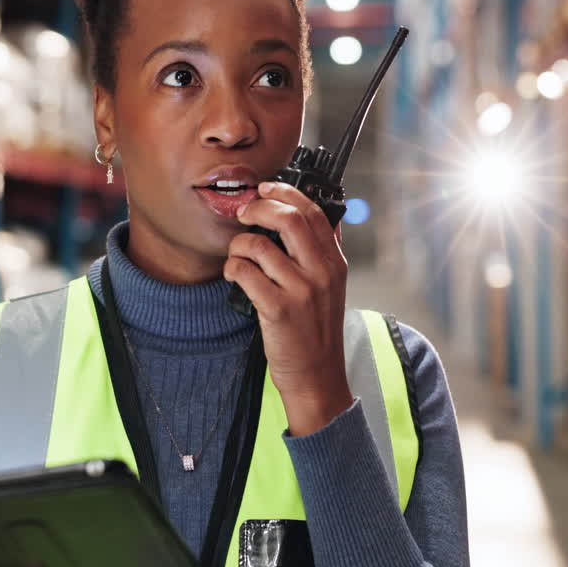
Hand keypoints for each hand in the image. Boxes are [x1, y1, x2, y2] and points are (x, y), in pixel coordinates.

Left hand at [225, 181, 353, 436]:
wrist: (318, 377)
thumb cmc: (316, 331)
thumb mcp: (332, 288)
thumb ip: (323, 253)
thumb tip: (314, 216)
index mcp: (335, 263)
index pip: (313, 212)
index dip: (284, 193)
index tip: (264, 190)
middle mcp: (322, 273)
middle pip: (288, 218)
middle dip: (258, 208)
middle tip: (243, 214)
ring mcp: (302, 291)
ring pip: (259, 245)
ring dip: (238, 246)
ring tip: (238, 257)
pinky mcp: (279, 310)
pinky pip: (245, 272)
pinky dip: (232, 269)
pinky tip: (234, 277)